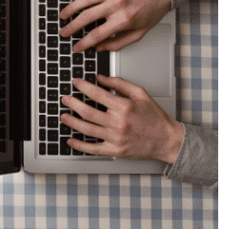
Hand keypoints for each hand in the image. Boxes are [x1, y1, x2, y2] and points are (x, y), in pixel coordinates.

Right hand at [59, 0, 170, 51]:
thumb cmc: (153, 9)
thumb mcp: (139, 33)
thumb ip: (118, 43)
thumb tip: (100, 48)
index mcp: (123, 20)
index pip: (96, 35)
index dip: (83, 43)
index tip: (76, 47)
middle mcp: (116, 4)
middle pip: (86, 18)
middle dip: (71, 27)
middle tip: (64, 32)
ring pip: (84, 0)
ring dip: (70, 9)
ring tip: (63, 16)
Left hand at [60, 75, 183, 162]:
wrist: (165, 139)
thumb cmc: (154, 118)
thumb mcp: (141, 94)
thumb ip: (120, 84)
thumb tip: (102, 78)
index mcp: (124, 107)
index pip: (97, 94)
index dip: (83, 87)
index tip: (76, 83)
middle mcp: (118, 122)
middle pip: (88, 112)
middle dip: (73, 104)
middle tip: (65, 99)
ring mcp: (115, 138)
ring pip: (87, 129)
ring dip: (72, 122)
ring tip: (63, 116)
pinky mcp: (114, 150)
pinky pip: (92, 148)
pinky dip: (79, 145)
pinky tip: (70, 140)